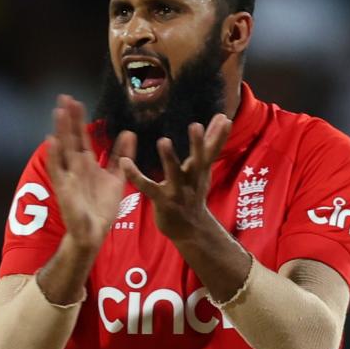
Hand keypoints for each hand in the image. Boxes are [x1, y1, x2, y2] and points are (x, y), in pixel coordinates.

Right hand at [45, 95, 135, 249]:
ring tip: (58, 111)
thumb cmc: (102, 206)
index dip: (79, 119)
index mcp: (87, 163)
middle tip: (64, 97)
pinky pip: (57, 169)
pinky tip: (50, 140)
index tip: (76, 101)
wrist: (95, 232)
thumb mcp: (117, 177)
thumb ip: (122, 156)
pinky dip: (53, 156)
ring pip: (63, 149)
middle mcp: (75, 166)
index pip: (82, 136)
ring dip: (59, 131)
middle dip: (68, 119)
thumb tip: (129, 133)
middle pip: (71, 137)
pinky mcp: (63, 188)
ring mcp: (68, 176)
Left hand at [120, 113, 232, 240]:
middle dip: (198, 144)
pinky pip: (146, 186)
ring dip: (169, 158)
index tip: (225, 118)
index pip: (212, 151)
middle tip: (196, 125)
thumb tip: (223, 119)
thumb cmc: (195, 193)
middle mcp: (191, 180)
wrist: (191, 229)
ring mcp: (177, 191)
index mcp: (201, 171)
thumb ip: (211, 145)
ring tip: (164, 140)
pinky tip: (124, 162)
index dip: (219, 136)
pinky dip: (135, 175)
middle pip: (198, 160)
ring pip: (173, 173)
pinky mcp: (161, 200)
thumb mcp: (204, 170)